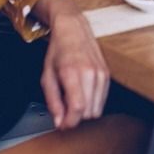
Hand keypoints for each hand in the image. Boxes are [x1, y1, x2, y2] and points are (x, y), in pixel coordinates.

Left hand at [38, 0, 108, 129]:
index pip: (77, 108)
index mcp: (72, 72)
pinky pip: (103, 99)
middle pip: (88, 112)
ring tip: (73, 98)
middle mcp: (90, 72)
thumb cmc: (59, 50)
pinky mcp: (107, 73)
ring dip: (85, 111)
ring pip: (97, 108)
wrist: (73, 29)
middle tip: (65, 108)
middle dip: (76, 116)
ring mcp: (101, 72)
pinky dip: (93, 102)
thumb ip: (53, 101)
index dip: (69, 122)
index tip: (62, 124)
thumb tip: (59, 121)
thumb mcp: (47, 76)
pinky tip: (83, 93)